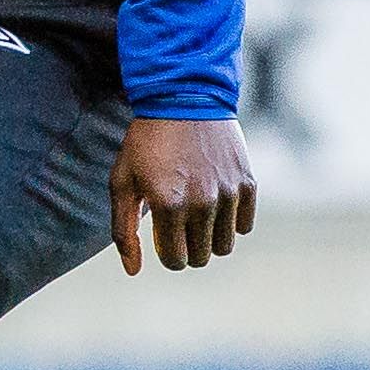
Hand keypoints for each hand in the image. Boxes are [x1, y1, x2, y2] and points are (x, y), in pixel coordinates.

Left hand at [112, 115, 256, 275]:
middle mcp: (202, 203)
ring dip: (210, 238)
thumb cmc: (146, 143)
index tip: (162, 237)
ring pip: (225, 246)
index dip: (166, 254)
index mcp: (168, 205)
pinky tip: (216, 202)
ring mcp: (228, 193)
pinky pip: (245, 226)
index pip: (174, 260)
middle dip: (187, 248)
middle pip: (201, 257)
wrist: (184, 98)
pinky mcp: (247, 183)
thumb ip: (124, 230)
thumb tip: (134, 271)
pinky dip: (232, 221)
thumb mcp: (122, 182)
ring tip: (196, 215)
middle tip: (178, 225)